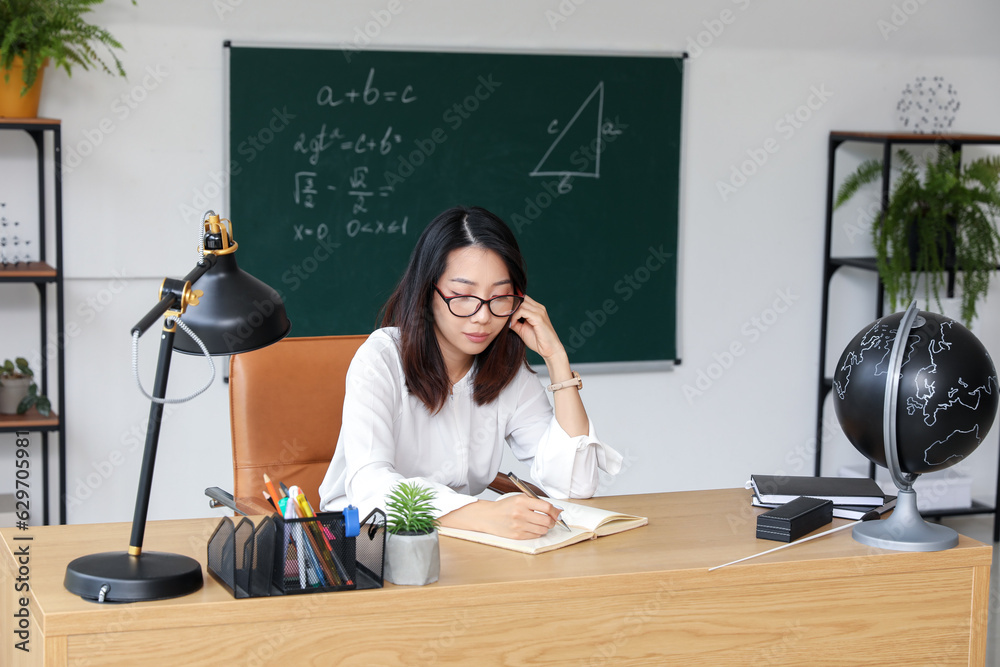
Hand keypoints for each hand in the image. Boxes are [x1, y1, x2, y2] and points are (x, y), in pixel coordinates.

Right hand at [439, 494, 560, 539]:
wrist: (488, 516)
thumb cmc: (505, 506)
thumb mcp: (519, 498)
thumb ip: (537, 503)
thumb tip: (556, 510)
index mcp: (522, 501)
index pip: (546, 507)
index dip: (555, 511)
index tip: (557, 513)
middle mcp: (520, 513)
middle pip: (547, 521)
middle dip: (552, 522)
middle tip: (551, 520)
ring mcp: (518, 526)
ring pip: (543, 530)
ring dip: (545, 528)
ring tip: (541, 524)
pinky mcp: (517, 535)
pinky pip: (535, 536)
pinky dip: (537, 532)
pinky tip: (532, 528)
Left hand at [508, 295, 565, 361]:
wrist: (549, 350)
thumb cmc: (537, 340)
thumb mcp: (522, 329)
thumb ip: (514, 322)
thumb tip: (503, 318)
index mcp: (536, 309)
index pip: (522, 298)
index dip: (512, 303)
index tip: (504, 313)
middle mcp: (539, 307)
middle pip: (521, 298)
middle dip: (511, 306)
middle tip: (503, 316)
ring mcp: (539, 311)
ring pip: (520, 303)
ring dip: (512, 311)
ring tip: (509, 322)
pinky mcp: (538, 317)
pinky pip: (522, 311)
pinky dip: (515, 317)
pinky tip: (513, 324)